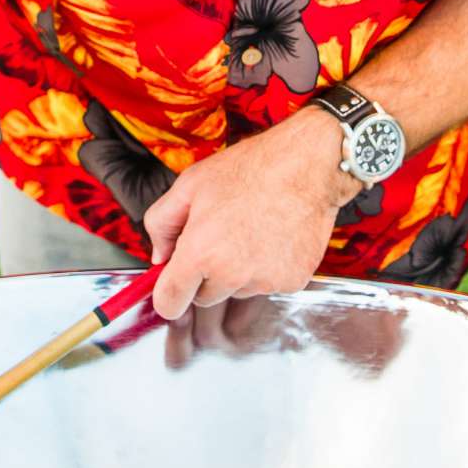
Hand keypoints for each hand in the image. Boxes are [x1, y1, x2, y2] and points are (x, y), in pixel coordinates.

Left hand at [143, 110, 357, 319]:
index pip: (170, 303)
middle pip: (205, 298)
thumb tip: (159, 255)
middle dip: (206, 276)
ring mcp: (264, 281)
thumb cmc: (250, 169)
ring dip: (238, 272)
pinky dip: (267, 268)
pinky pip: (267, 285)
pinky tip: (273, 237)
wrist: (307, 165)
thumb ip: (161, 223)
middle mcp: (231, 274)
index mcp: (199, 253)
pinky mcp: (292, 281)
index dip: (168, 295)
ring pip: (237, 291)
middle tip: (220, 236)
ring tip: (251, 229)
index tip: (173, 286)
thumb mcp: (190, 184)